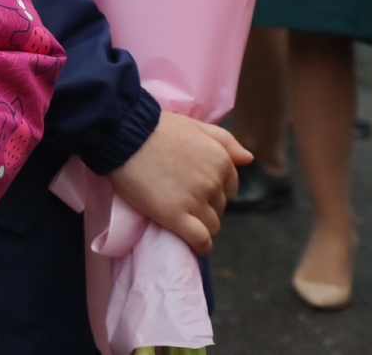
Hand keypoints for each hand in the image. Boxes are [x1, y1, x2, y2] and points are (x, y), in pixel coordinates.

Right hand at [108, 111, 250, 255]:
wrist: (122, 133)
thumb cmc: (156, 127)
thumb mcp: (195, 125)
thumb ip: (225, 141)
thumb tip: (248, 159)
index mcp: (221, 160)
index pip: (229, 189)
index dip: (212, 191)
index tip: (193, 189)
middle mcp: (213, 182)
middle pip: (219, 207)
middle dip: (204, 205)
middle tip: (180, 198)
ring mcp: (195, 200)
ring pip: (211, 225)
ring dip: (199, 224)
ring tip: (180, 217)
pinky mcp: (175, 216)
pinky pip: (200, 240)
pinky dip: (200, 246)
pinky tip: (193, 245)